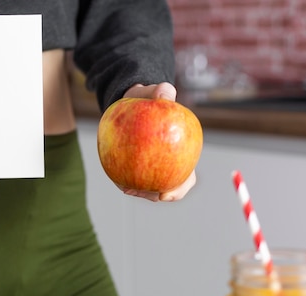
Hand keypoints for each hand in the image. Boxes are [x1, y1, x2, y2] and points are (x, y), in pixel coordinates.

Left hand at [117, 82, 196, 201]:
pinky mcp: (131, 169)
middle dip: (157, 195)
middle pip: (167, 189)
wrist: (130, 104)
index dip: (179, 189)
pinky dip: (126, 182)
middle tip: (145, 193)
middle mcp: (167, 166)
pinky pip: (130, 178)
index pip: (186, 178)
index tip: (167, 193)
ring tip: (127, 188)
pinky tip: (119, 182)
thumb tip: (166, 94)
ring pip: (147, 188)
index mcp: (181, 154)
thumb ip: (161, 91)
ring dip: (139, 192)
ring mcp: (149, 170)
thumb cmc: (147, 99)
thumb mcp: (154, 92)